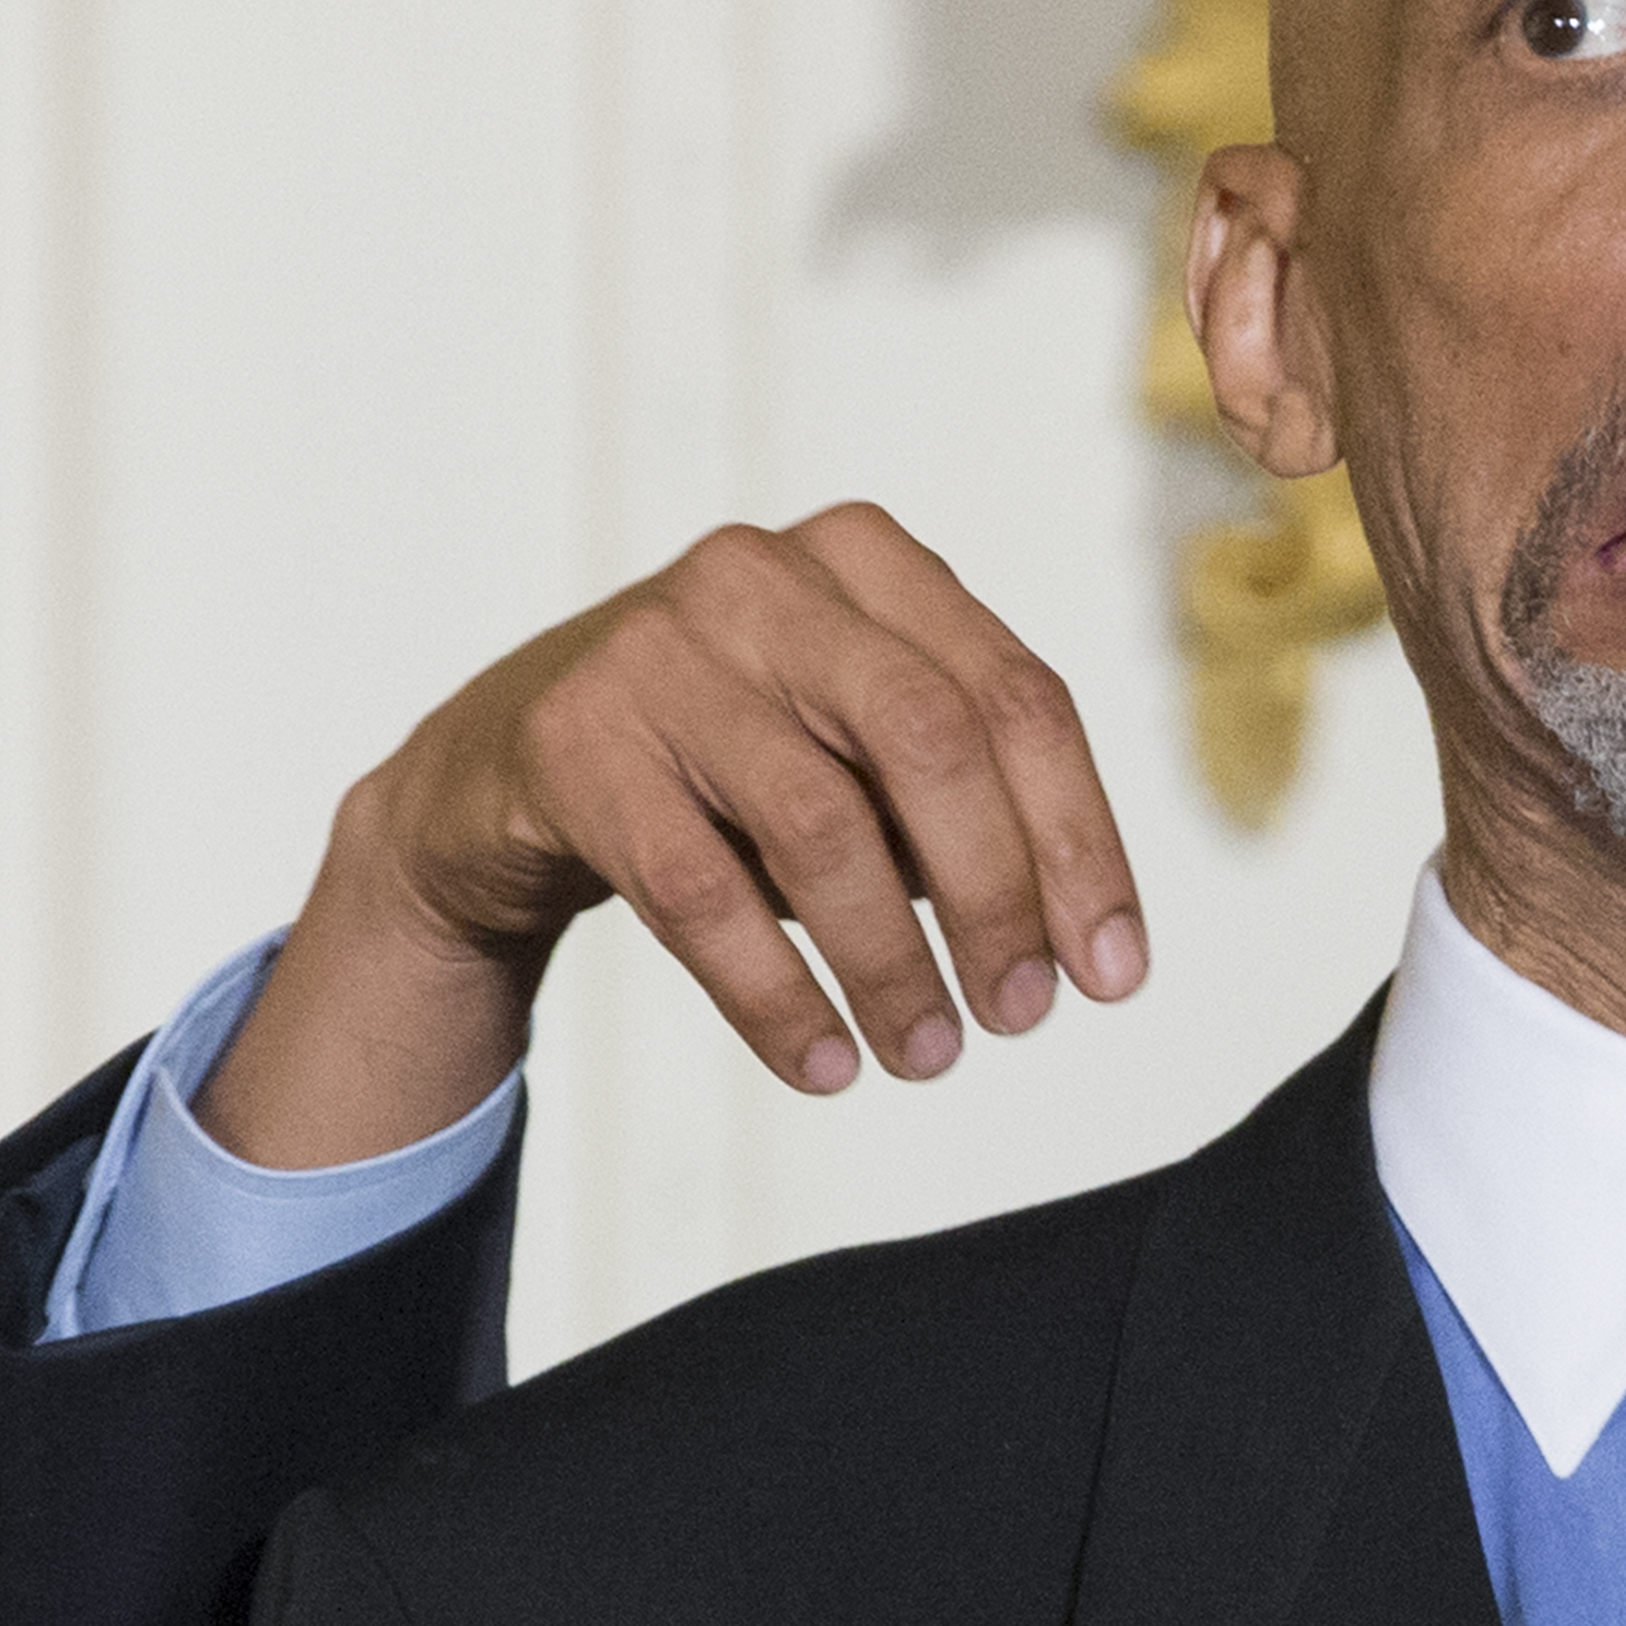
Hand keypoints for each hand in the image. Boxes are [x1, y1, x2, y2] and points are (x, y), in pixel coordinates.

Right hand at [194, 507, 1146, 1168]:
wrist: (511, 771)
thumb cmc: (734, 766)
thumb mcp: (861, 758)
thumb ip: (969, 809)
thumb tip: (1086, 945)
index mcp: (869, 560)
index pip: (1019, 700)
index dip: (1083, 843)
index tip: (1115, 974)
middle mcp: (766, 577)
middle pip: (932, 742)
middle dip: (998, 898)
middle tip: (1021, 1016)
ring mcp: (659, 649)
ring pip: (819, 822)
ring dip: (889, 963)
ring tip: (926, 1055)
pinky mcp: (575, 741)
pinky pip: (700, 894)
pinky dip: (775, 995)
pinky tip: (824, 1064)